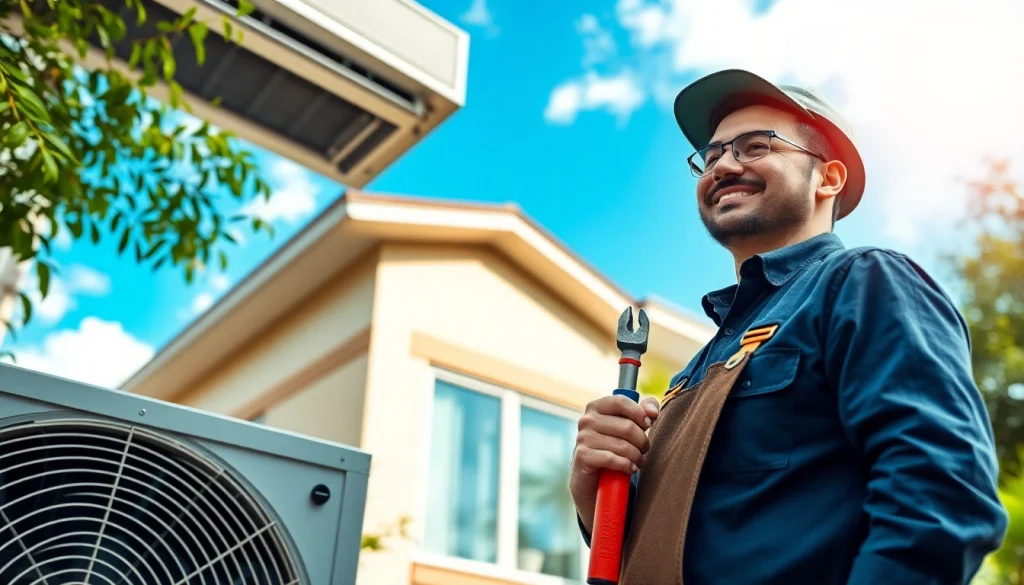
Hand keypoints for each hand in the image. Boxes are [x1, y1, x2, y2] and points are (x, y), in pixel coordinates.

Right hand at [570, 394, 659, 534]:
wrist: (592, 480)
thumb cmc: (613, 448)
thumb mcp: (628, 427)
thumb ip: (643, 412)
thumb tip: (652, 412)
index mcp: (596, 407)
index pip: (621, 401)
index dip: (639, 413)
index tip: (648, 425)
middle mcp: (586, 420)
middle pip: (627, 427)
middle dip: (642, 441)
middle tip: (644, 450)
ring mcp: (582, 438)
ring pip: (622, 445)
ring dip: (636, 457)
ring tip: (638, 461)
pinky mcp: (582, 456)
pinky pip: (612, 458)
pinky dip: (626, 465)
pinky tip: (630, 468)